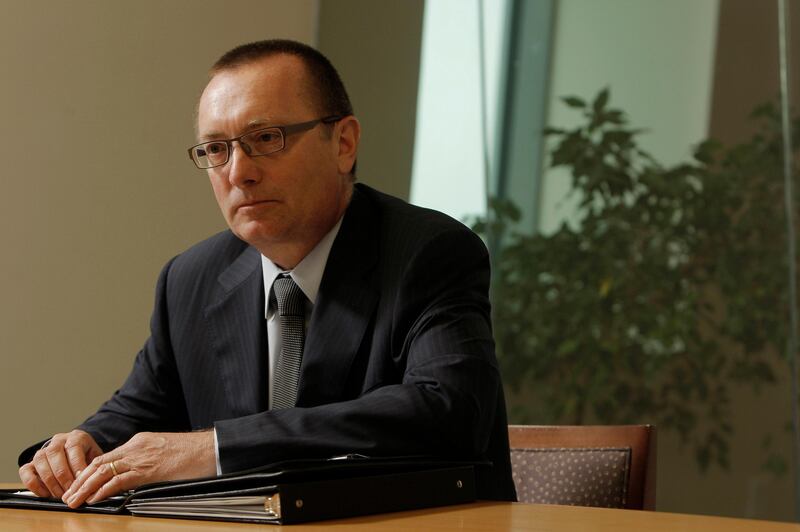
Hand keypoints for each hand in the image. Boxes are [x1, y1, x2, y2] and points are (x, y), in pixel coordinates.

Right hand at [18, 430, 102, 498]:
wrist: (78, 454)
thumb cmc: (88, 458)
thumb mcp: (96, 458)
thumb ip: (94, 466)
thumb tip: (93, 481)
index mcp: (76, 437)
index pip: (74, 447)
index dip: (77, 465)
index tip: (81, 480)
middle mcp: (57, 441)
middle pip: (55, 454)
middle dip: (63, 476)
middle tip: (70, 491)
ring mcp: (43, 451)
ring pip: (40, 461)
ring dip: (50, 482)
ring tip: (60, 495)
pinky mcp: (31, 463)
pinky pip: (25, 471)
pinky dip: (34, 484)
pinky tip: (46, 493)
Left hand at [61, 431, 215, 507]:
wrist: (210, 449)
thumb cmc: (194, 454)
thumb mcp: (165, 453)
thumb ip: (148, 461)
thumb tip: (138, 476)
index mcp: (140, 442)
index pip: (107, 457)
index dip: (89, 471)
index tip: (79, 484)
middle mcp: (136, 447)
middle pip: (99, 462)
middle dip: (80, 480)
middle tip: (69, 495)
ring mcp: (141, 457)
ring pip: (103, 471)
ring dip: (84, 487)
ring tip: (74, 500)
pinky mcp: (149, 470)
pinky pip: (119, 479)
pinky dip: (102, 489)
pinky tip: (93, 498)